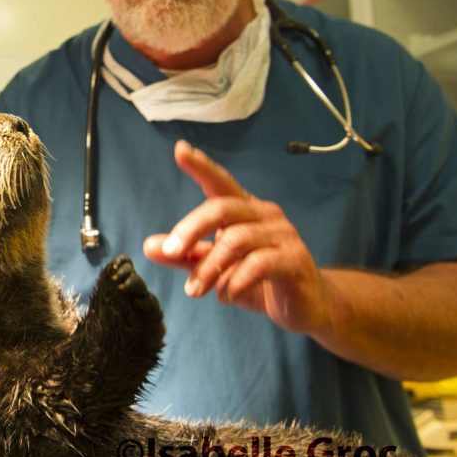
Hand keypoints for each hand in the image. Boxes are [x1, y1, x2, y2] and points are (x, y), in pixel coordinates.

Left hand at [142, 141, 331, 334]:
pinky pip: (259, 264)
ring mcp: (283, 235)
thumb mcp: (216, 269)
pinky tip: (226, 295)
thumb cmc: (259, 281)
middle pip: (222, 208)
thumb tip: (149, 246)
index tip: (180, 150)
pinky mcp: (295, 260)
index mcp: (244, 210)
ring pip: (237, 239)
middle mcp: (264, 214)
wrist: (306, 307)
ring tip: (195, 290)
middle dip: (191, 229)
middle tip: (171, 252)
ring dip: (209, 267)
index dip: (201, 166)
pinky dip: (235, 282)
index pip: (220, 182)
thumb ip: (186, 256)